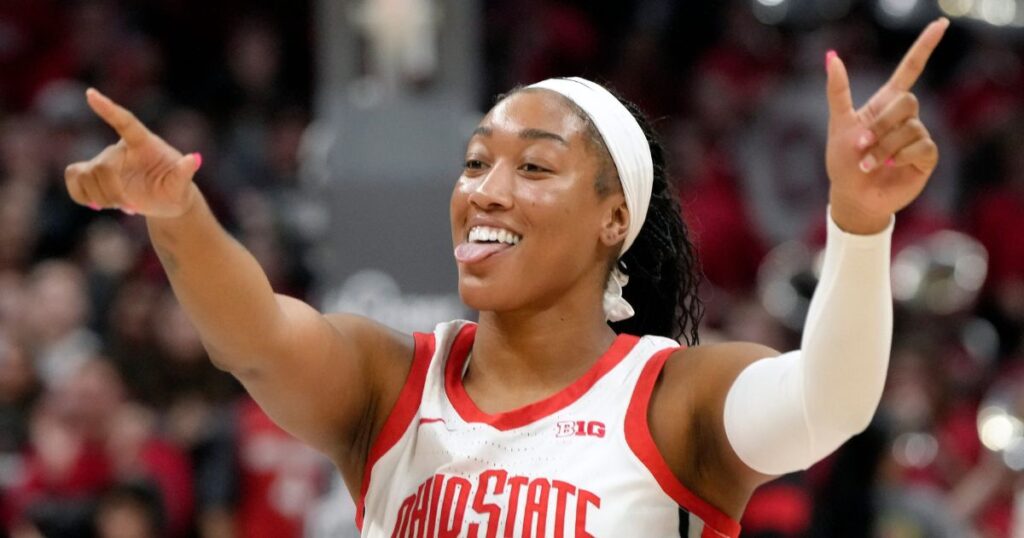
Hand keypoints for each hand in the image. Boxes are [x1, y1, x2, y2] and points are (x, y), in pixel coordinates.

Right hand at [64, 89, 201, 217]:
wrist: (166, 200)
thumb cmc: (175, 188)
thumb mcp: (183, 183)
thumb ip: (185, 171)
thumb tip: (194, 159)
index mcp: (143, 143)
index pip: (125, 122)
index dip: (109, 109)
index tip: (91, 94)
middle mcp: (121, 149)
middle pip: (103, 167)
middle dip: (113, 192)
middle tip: (131, 208)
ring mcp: (105, 161)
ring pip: (85, 175)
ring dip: (101, 197)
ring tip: (123, 206)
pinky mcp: (92, 174)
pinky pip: (73, 178)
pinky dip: (82, 195)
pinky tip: (99, 204)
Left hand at [825, 18, 948, 233]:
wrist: (851, 196)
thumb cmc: (843, 162)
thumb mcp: (838, 124)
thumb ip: (838, 91)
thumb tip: (831, 56)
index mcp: (884, 104)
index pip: (909, 70)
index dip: (924, 47)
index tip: (940, 24)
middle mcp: (904, 118)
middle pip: (906, 101)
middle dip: (881, 124)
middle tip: (861, 144)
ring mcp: (917, 136)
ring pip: (910, 128)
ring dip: (883, 148)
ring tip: (868, 164)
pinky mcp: (925, 157)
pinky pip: (921, 146)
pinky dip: (900, 157)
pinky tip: (890, 167)